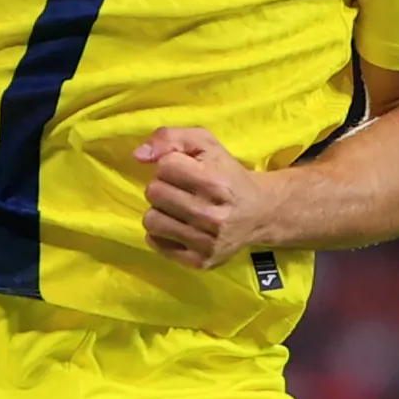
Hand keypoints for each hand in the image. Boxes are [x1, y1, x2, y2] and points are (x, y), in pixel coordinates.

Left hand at [135, 127, 274, 267]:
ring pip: (151, 220)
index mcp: (214, 182)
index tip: (184, 170)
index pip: (164, 166)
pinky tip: (179, 226)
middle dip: (163, 187)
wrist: (259, 213)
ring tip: (177, 208)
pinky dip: (162, 233)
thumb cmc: (227, 174)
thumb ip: (170, 138)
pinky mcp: (200, 261)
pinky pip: (156, 243)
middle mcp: (211, 215)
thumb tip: (138, 155)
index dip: (170, 164)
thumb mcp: (205, 144)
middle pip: (154, 193)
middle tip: (181, 190)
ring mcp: (206, 242)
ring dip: (160, 210)